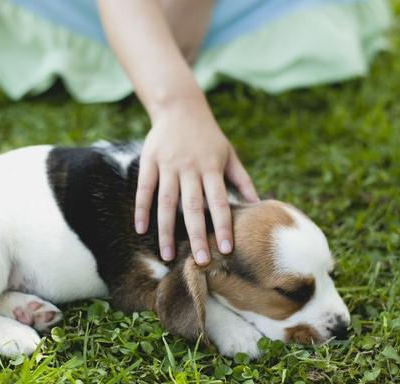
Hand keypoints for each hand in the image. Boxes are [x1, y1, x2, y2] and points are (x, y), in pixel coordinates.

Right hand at [134, 99, 258, 264]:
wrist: (180, 106)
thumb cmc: (208, 135)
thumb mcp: (229, 153)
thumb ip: (242, 180)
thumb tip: (259, 205)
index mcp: (211, 168)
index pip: (219, 202)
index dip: (223, 226)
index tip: (226, 249)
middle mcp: (190, 168)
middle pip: (193, 207)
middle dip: (197, 236)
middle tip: (200, 261)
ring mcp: (168, 165)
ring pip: (167, 202)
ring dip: (167, 230)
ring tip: (167, 255)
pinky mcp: (149, 161)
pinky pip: (144, 189)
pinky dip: (142, 209)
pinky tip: (141, 229)